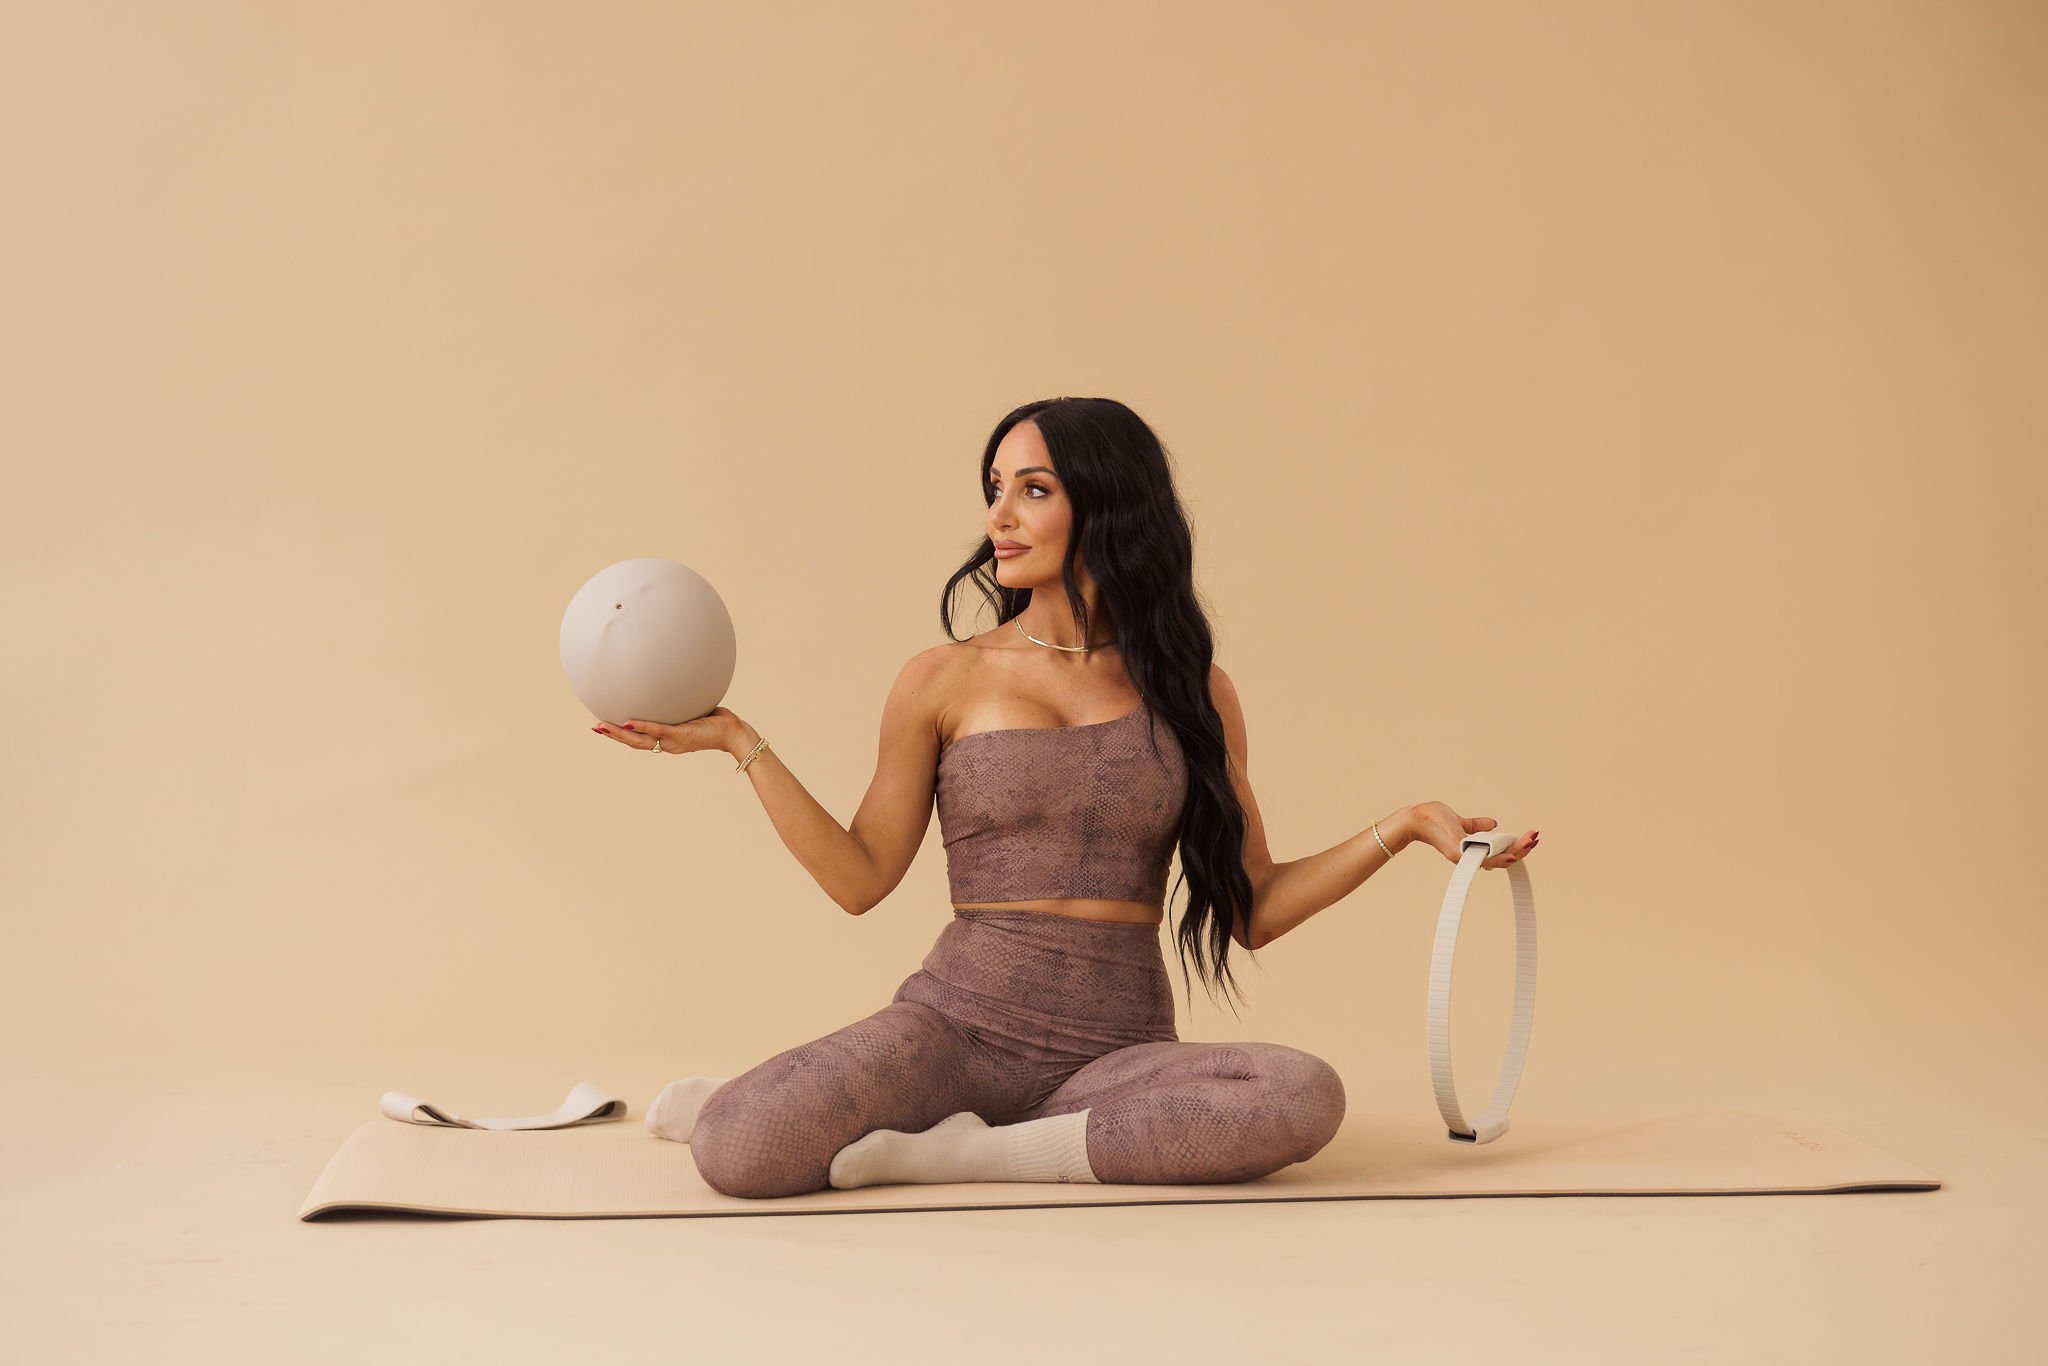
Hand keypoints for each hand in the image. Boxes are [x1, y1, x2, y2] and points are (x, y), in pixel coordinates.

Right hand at [592, 707, 742, 757]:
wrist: (733, 733)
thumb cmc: (715, 720)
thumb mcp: (692, 708)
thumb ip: (678, 701)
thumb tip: (669, 681)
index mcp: (667, 738)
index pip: (639, 738)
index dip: (621, 734)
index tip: (604, 727)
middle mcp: (667, 743)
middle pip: (634, 742)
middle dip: (613, 735)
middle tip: (594, 728)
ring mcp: (673, 740)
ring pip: (640, 740)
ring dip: (620, 734)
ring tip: (602, 727)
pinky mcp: (681, 735)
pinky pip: (658, 730)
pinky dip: (642, 726)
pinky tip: (628, 721)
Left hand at [1401, 801, 1538, 870]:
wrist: (1417, 819)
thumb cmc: (1434, 820)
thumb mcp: (1462, 822)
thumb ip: (1477, 825)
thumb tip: (1493, 823)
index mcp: (1475, 849)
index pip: (1502, 852)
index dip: (1518, 846)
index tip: (1531, 837)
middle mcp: (1472, 856)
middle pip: (1504, 857)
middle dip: (1522, 848)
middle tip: (1535, 838)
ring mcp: (1466, 856)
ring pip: (1497, 859)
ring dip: (1516, 851)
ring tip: (1530, 842)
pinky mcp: (1458, 853)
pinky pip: (1482, 858)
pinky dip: (1498, 857)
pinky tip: (1511, 854)